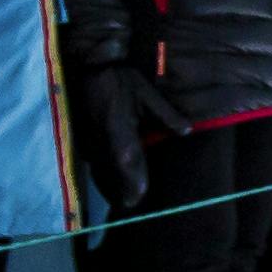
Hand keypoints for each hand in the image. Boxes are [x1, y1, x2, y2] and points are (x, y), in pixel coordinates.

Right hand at [74, 59, 164, 213]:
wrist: (92, 67)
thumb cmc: (123, 79)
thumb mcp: (147, 93)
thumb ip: (166, 115)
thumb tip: (187, 131)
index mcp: (119, 125)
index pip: (126, 157)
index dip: (132, 177)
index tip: (138, 195)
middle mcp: (102, 136)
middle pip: (111, 169)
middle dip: (121, 188)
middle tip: (131, 204)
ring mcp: (90, 137)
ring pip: (100, 167)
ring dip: (110, 184)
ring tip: (122, 200)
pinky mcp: (84, 137)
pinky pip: (94, 160)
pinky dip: (102, 172)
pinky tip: (110, 183)